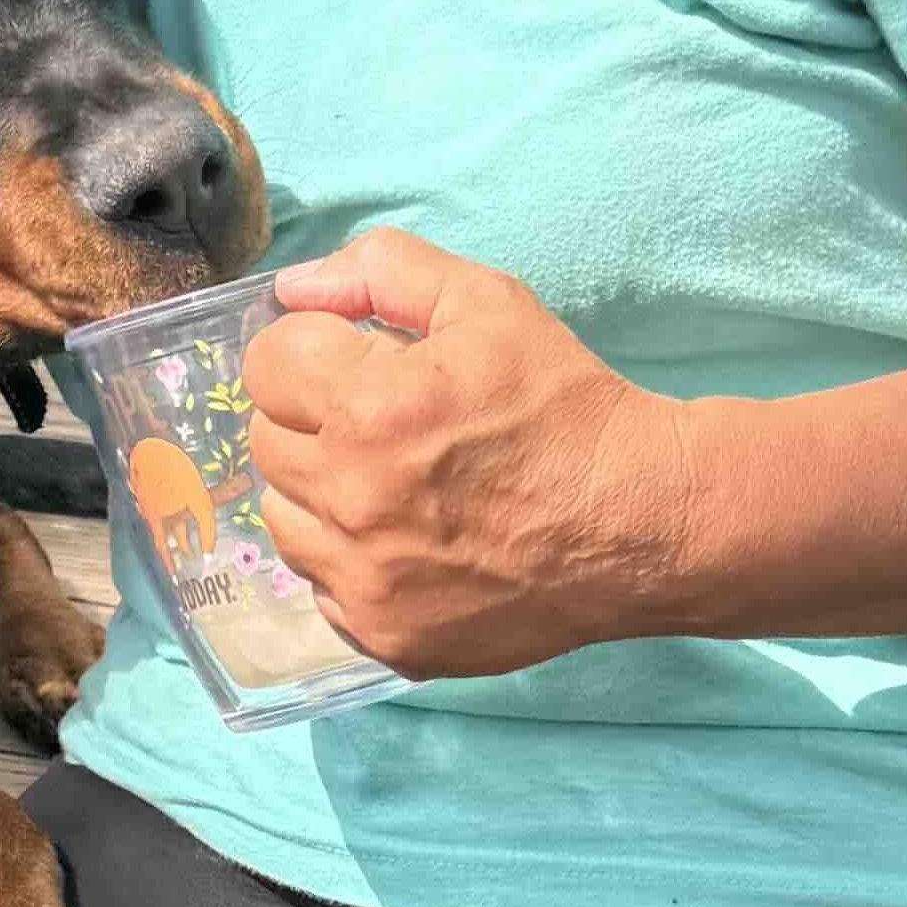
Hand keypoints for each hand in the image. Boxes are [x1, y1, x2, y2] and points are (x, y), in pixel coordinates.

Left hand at [242, 231, 693, 677]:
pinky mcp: (383, 636)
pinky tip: (408, 540)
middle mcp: (352, 499)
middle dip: (314, 415)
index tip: (359, 358)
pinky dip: (349, 560)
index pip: (268, 364)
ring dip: (319, 489)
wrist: (639, 521)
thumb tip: (294, 289)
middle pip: (267, 439)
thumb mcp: (487, 302)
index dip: (313, 349)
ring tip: (390, 480)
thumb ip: (381, 270)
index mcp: (368, 407)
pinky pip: (321, 587)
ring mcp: (364, 580)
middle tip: (383, 418)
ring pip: (283, 517)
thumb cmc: (564, 403)